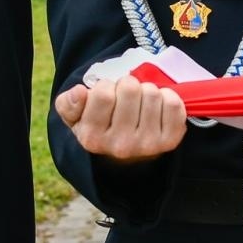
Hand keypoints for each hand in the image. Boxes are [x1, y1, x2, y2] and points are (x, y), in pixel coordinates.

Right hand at [55, 75, 185, 162]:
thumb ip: (68, 104)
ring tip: (140, 103)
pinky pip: (173, 104)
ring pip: (152, 93)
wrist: (126, 157)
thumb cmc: (99, 126)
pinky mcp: (170, 142)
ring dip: (146, 91)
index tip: (106, 95)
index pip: (103, 93)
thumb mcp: (75, 117)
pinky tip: (156, 107)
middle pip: (130, 89)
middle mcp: (120, 146)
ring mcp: (147, 145)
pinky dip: (166, 98)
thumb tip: (79, 92)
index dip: (105, 86)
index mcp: (92, 138)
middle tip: (125, 97)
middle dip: (127, 86)